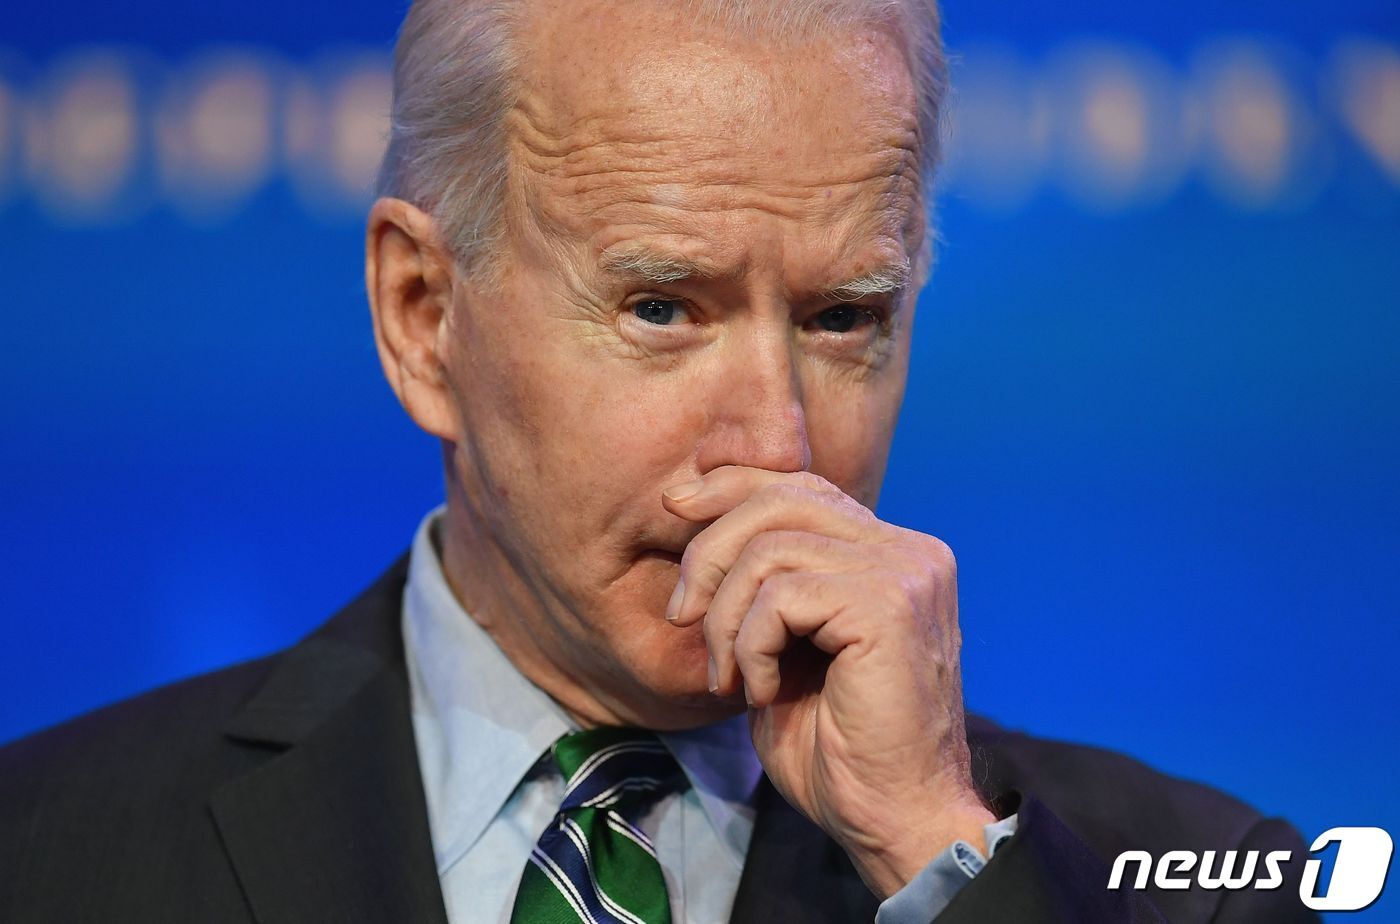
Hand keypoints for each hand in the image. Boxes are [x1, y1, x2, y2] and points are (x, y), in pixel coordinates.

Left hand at [662, 466, 995, 898]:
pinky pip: (781, 596)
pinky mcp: (890, 606)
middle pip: (780, 498)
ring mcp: (906, 574)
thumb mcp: (785, 647)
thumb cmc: (837, 749)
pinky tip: (761, 690)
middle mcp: (909, 552)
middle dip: (709, 551)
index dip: (731, 486)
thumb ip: (766, 583)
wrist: (894, 822)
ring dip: (725, 617)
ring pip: (770, 547)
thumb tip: (695, 512)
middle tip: (682, 616)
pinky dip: (751, 646)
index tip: (674, 505)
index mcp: (892, 556)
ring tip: (729, 675)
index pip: (801, 486)